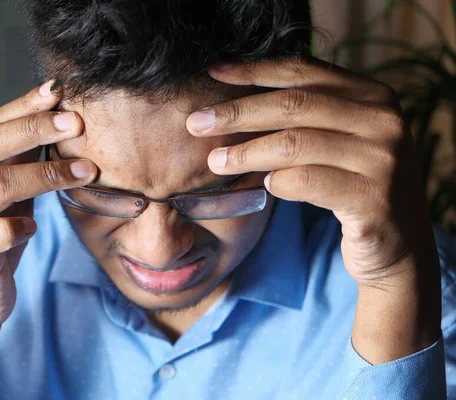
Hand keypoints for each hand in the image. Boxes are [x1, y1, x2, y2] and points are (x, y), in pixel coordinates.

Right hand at [0, 81, 96, 395]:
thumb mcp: (2, 198)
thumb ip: (18, 164)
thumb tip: (56, 121)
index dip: (22, 107)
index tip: (58, 92)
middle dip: (35, 128)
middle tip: (76, 122)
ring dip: (47, 174)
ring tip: (87, 170)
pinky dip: (21, 226)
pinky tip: (38, 226)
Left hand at [186, 57, 441, 362]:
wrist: (397, 246)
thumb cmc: (355, 187)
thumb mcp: (338, 141)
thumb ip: (305, 118)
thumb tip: (234, 104)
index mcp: (373, 96)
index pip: (304, 72)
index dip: (254, 71)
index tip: (214, 74)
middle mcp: (384, 121)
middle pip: (293, 105)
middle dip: (237, 113)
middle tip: (197, 123)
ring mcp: (382, 160)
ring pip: (294, 144)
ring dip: (246, 153)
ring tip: (216, 162)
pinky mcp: (373, 200)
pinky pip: (306, 182)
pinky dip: (277, 183)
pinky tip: (264, 188)